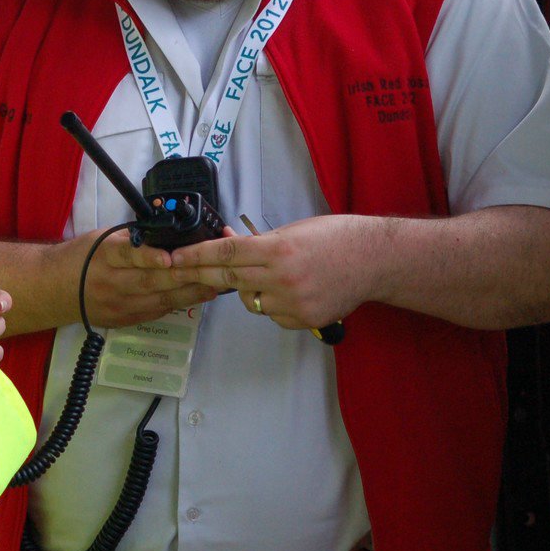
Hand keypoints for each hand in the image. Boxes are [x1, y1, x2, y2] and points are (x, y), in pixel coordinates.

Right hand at [52, 228, 220, 328]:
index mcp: (104, 255)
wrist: (55, 289)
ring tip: (215, 284)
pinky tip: (198, 295)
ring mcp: (119, 305)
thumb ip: (133, 239)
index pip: (127, 255)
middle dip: (185, 275)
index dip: (149, 257)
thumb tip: (168, 234)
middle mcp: (112, 282)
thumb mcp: (103, 238)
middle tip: (212, 268)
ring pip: (160, 299)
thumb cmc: (82, 256)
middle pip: (151, 280)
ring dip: (190, 292)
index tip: (169, 258)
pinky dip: (179, 302)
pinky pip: (157, 310)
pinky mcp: (125, 320)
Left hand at [168, 217, 372, 331]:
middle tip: (181, 270)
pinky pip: (272, 314)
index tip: (175, 257)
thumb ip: (258, 240)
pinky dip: (271, 303)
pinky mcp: (302, 321)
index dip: (196, 255)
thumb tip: (225, 241)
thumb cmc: (336, 238)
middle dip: (202, 273)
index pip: (226, 253)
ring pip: (249, 300)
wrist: (374, 261)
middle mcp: (282, 278)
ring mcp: (293, 303)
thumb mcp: (293, 230)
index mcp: (278, 250)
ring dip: (246, 288)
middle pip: (229, 277)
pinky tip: (290, 290)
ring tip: (267, 274)